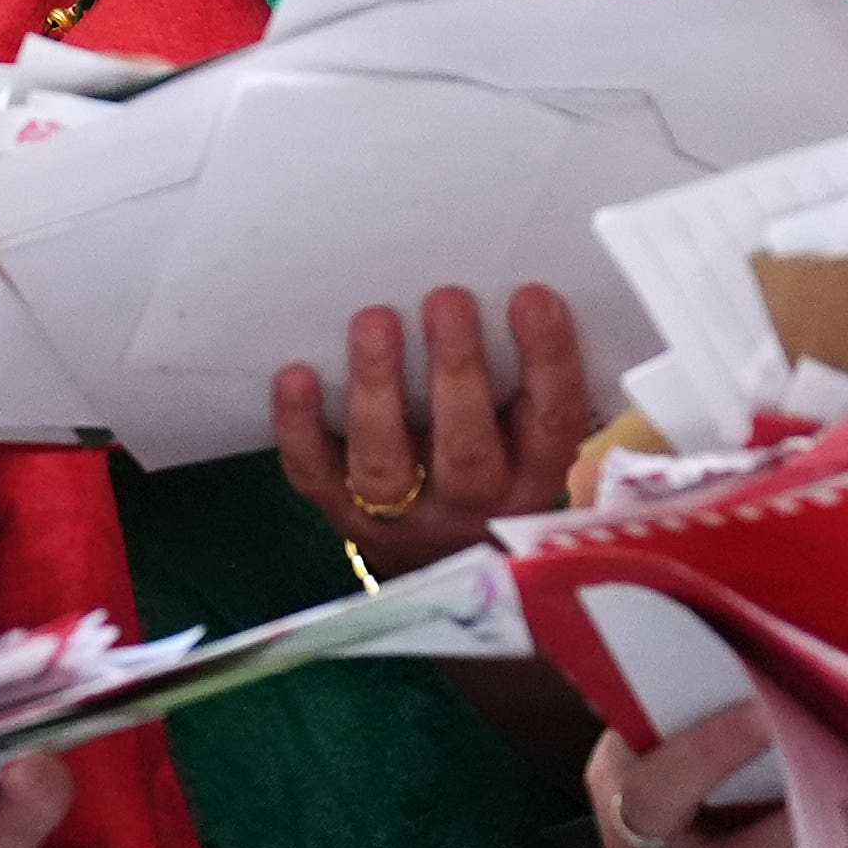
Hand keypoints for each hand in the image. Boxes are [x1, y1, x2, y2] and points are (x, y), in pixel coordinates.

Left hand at [274, 285, 588, 578]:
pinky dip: (300, 428)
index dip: (548, 360)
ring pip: (386, 462)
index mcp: (532, 476)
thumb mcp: (528, 438)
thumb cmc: (493, 463)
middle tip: (448, 299)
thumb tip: (510, 286)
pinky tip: (295, 375)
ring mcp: (404, 517)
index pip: (552, 420)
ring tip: (374, 320)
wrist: (441, 562)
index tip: (533, 296)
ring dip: (378, 389)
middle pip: (466, 447)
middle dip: (457, 371)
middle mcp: (473, 504)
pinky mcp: (344, 515)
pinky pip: (316, 475)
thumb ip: (525, 380)